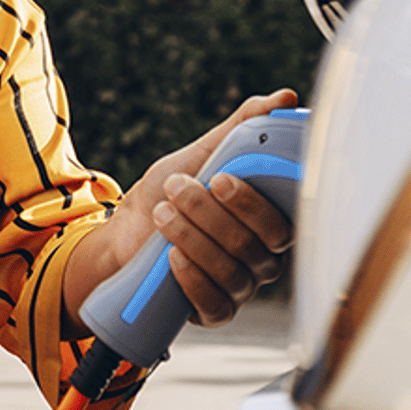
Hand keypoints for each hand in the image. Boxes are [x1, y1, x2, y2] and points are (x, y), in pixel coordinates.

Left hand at [65, 89, 297, 330]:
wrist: (125, 233)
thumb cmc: (170, 192)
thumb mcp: (201, 154)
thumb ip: (242, 128)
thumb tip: (284, 98)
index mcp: (270, 220)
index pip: (284, 219)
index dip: (253, 202)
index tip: (219, 177)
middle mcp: (264, 258)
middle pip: (256, 245)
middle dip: (211, 214)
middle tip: (176, 186)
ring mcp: (241, 287)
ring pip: (232, 271)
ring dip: (192, 237)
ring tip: (162, 212)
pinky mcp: (214, 311)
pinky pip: (215, 304)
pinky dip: (193, 280)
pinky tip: (172, 258)